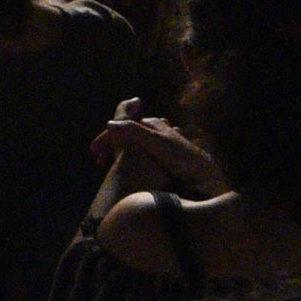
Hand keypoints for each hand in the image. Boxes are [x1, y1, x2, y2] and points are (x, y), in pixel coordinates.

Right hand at [94, 101, 223, 193]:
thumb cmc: (181, 157)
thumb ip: (133, 130)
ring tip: (113, 167)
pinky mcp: (169, 162)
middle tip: (100, 161)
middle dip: (114, 145)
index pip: (125, 125)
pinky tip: (133, 172)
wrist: (205, 177)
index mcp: (154, 125)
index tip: (95, 152)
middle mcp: (158, 133)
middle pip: (129, 135)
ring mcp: (164, 147)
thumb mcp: (155, 141)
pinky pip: (146, 158)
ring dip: (123, 154)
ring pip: (137, 147)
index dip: (108, 136)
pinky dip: (135, 162)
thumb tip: (109, 123)